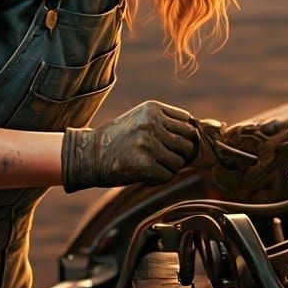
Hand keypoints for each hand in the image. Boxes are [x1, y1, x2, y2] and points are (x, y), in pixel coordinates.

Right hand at [60, 100, 199, 191]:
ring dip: (168, 168)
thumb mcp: (141, 120)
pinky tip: (144, 174)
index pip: (188, 122)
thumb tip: (199, 137)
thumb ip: (167, 124)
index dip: (184, 136)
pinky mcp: (145, 164)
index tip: (172, 145)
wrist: (88, 155)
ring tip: (150, 165)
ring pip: (179, 161)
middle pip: (188, 142)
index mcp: (153, 109)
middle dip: (179, 154)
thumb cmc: (119, 139)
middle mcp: (152, 123)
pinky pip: (167, 176)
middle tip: (161, 158)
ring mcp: (149, 143)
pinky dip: (158, 178)